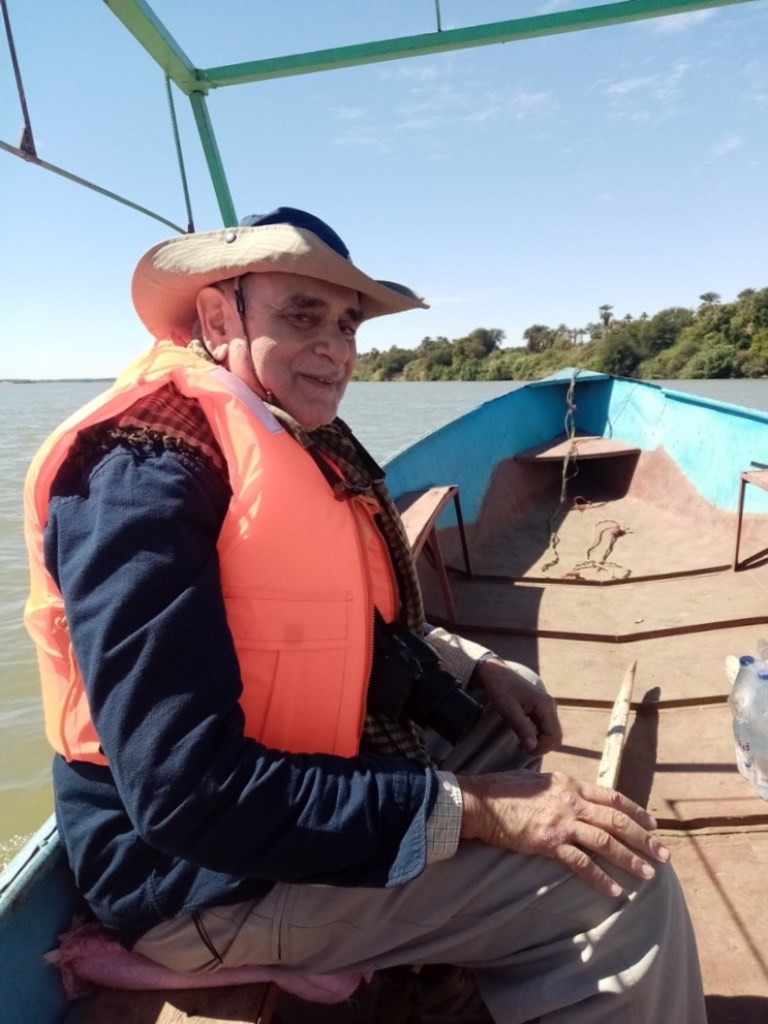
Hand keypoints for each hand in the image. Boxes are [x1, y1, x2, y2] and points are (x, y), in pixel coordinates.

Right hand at [458, 769, 669, 897]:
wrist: (482, 801)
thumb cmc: (506, 790)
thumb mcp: (541, 781)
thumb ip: (562, 790)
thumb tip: (577, 798)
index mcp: (571, 784)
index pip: (612, 797)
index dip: (636, 811)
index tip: (653, 824)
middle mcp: (571, 801)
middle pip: (616, 820)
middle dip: (644, 838)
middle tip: (664, 855)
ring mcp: (561, 822)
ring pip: (605, 841)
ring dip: (630, 859)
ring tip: (648, 875)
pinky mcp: (549, 842)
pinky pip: (581, 863)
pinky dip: (600, 878)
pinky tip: (614, 890)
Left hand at [473, 658, 562, 754]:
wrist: (496, 673)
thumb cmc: (501, 690)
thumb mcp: (509, 710)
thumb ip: (522, 729)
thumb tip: (533, 747)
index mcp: (545, 705)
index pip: (554, 736)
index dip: (541, 747)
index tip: (523, 748)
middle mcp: (550, 706)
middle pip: (556, 736)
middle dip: (542, 747)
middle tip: (523, 748)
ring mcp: (547, 707)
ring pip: (553, 733)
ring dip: (541, 742)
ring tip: (523, 744)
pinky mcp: (542, 708)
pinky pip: (547, 727)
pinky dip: (539, 736)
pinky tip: (526, 737)